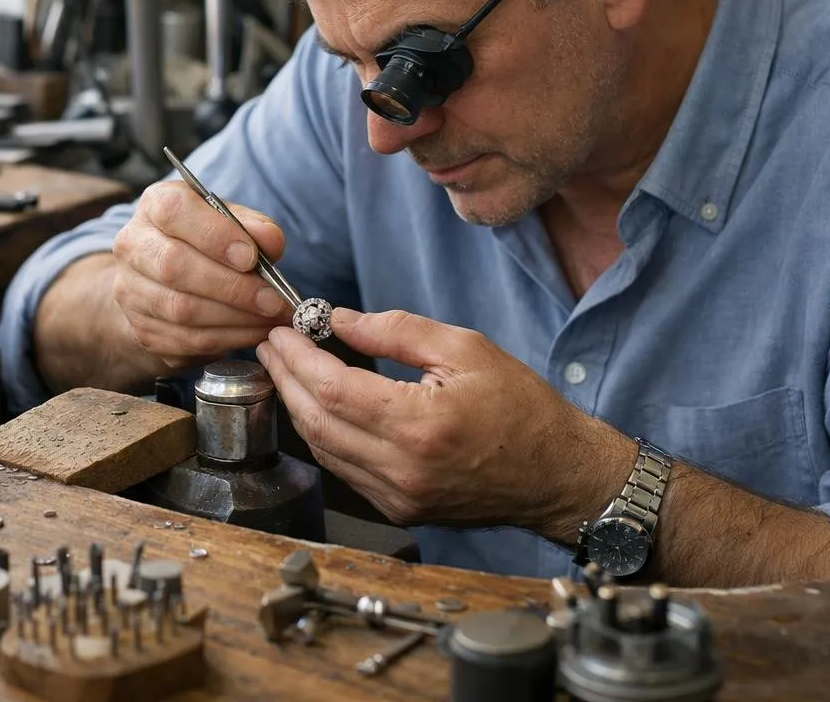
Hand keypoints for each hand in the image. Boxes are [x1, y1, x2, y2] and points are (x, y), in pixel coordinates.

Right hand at [110, 180, 291, 370]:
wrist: (170, 279)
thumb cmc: (209, 242)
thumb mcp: (232, 223)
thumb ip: (253, 226)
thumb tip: (271, 240)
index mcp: (155, 205)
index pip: (174, 212)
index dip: (214, 235)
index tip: (251, 257)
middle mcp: (133, 245)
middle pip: (174, 266)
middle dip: (232, 287)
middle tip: (273, 300)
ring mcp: (131, 290)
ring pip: (181, 309)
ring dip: (235, 318)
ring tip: (271, 318)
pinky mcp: (141, 329)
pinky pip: (186, 339)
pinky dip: (227, 339)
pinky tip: (254, 332)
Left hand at [256, 308, 629, 532]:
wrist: (556, 473)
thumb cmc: (521, 408)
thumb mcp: (465, 349)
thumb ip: (396, 331)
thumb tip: (340, 320)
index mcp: (419, 425)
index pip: (332, 389)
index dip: (297, 358)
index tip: (281, 332)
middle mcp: (402, 468)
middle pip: (316, 422)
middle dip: (285, 380)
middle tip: (273, 348)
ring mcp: (398, 496)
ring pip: (324, 450)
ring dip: (298, 408)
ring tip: (287, 371)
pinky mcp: (399, 510)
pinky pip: (344, 470)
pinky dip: (324, 435)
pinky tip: (319, 407)